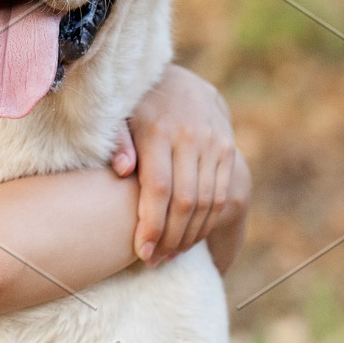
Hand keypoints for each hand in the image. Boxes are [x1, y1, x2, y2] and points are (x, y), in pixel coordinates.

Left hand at [112, 64, 248, 270]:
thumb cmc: (134, 106)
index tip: (141, 252)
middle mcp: (189, 137)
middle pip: (185, 202)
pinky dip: (207, 221)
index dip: (151, 225)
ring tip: (168, 255)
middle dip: (169, 238)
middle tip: (153, 261)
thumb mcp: (117, 116)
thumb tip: (121, 170)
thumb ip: (116, 141)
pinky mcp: (227, 148)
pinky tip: (189, 237)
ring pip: (207, 202)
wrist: (176, 80)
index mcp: (158, 131)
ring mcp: (213, 143)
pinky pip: (220, 193)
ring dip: (189, 235)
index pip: (158, 190)